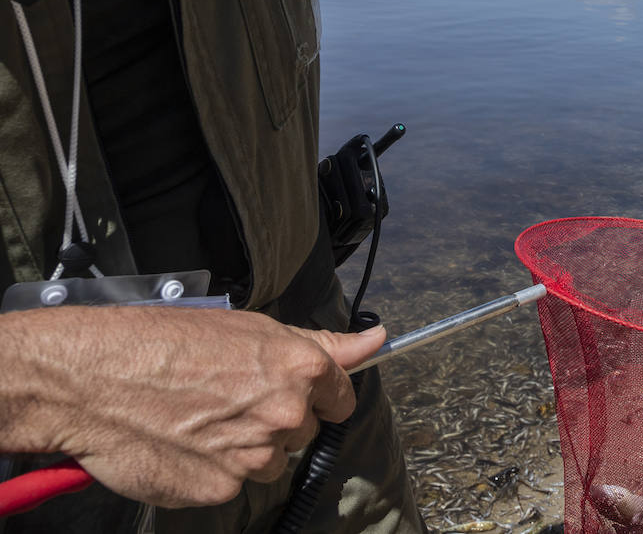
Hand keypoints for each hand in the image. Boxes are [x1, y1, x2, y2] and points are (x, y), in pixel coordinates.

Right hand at [0, 306, 385, 507]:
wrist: (92, 379)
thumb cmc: (164, 342)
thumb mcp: (250, 327)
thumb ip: (323, 343)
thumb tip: (377, 340)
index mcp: (301, 367)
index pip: (342, 395)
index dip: (318, 394)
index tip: (295, 392)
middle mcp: (286, 414)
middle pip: (304, 430)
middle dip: (276, 419)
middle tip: (228, 398)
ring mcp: (254, 455)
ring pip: (271, 461)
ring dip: (246, 448)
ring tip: (200, 419)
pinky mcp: (221, 489)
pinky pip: (233, 484)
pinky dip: (213, 470)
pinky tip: (184, 443)